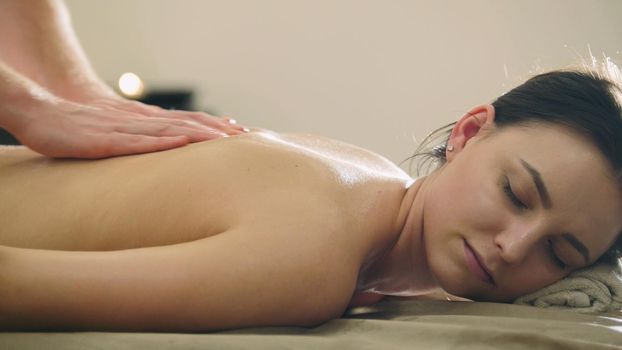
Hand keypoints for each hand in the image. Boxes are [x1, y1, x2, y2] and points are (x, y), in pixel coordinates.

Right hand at [11, 98, 247, 158]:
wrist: (44, 114)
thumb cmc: (82, 129)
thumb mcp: (120, 136)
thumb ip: (145, 144)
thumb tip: (170, 156)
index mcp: (147, 123)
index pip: (190, 123)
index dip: (219, 128)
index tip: (246, 135)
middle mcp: (142, 122)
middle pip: (189, 125)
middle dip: (221, 132)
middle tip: (252, 137)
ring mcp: (124, 130)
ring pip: (170, 131)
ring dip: (201, 134)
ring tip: (229, 139)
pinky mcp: (104, 141)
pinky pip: (137, 142)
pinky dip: (162, 142)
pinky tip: (183, 142)